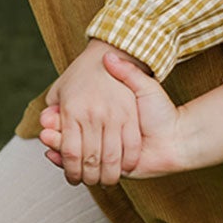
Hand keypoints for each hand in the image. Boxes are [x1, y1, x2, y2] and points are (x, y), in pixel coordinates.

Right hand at [42, 52, 222, 179]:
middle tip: (43, 128)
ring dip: (56, 147)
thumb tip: (109, 56)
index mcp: (103, 116)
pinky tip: (54, 156)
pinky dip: (65, 162)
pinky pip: (80, 166)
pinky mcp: (107, 166)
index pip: (72, 116)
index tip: (48, 113)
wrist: (178, 136)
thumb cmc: (161, 111)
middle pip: (67, 135)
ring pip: (70, 151)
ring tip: (47, 139)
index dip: (58, 115)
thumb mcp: (145, 88)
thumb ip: (128, 73)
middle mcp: (99, 133)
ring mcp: (101, 150)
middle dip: (53, 132)